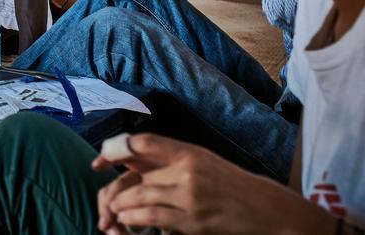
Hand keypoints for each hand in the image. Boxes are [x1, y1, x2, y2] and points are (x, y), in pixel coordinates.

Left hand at [93, 134, 331, 234]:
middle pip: (136, 176)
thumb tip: (131, 157)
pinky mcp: (194, 220)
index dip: (114, 149)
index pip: (142, 143)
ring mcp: (190, 195)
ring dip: (120, 207)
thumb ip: (170, 159)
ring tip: (112, 212)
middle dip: (114, 191)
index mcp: (188, 151)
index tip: (98, 161)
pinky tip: (127, 221)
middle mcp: (187, 170)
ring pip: (140, 197)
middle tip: (104, 202)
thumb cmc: (229, 183)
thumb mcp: (201, 161)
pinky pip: (153, 217)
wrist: (266, 207)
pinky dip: (134, 219)